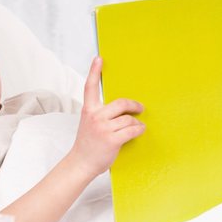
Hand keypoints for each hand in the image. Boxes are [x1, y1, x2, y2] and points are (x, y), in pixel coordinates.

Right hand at [71, 57, 144, 178]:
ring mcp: (103, 128)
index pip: (90, 87)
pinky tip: (139, 131)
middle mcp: (95, 116)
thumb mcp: (88, 124)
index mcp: (88, 110)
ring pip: (129, 119)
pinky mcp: (112, 139)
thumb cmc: (87, 144)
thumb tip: (121, 108)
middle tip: (140, 108)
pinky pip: (132, 130)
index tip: (99, 59)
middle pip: (121, 103)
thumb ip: (100, 114)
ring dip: (136, 123)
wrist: (81, 163)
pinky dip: (138, 130)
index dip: (94, 71)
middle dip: (134, 105)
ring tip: (137, 127)